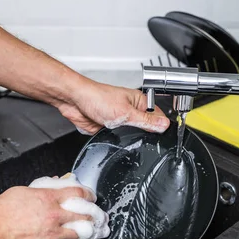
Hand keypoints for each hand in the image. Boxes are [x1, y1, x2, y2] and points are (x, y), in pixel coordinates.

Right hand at [0, 185, 96, 238]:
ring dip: (87, 233)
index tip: (92, 197)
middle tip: (99, 217)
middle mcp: (54, 216)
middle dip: (96, 215)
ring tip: (91, 233)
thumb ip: (39, 189)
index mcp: (47, 199)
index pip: (78, 193)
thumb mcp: (19, 192)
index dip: (89, 194)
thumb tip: (52, 185)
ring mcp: (53, 235)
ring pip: (81, 233)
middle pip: (86, 214)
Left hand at [52, 75, 169, 134]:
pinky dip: (118, 141)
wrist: (75, 102)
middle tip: (141, 136)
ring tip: (126, 135)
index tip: (163, 135)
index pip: (157, 116)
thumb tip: (163, 125)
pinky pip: (119, 139)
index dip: (161, 126)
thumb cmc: (97, 98)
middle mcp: (131, 110)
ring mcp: (121, 120)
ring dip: (130, 138)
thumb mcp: (126, 112)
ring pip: (132, 135)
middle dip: (145, 134)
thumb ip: (145, 121)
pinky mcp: (111, 128)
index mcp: (139, 102)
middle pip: (146, 127)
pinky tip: (117, 139)